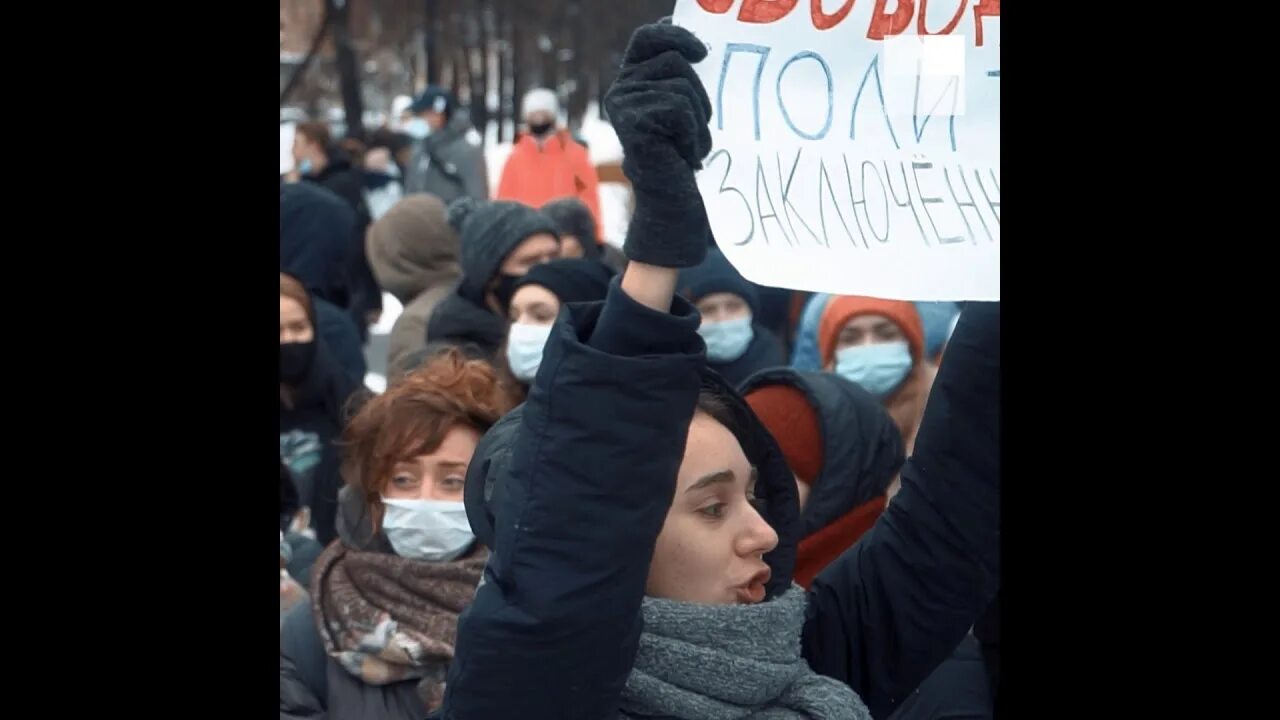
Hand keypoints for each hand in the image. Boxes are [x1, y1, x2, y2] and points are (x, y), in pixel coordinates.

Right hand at [605, 22, 713, 268]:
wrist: (672, 205)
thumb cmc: (683, 157)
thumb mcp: (684, 110)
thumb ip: (681, 78)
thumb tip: (698, 43)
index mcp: (632, 81)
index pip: (648, 38)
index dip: (674, 34)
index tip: (702, 52)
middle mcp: (621, 89)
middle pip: (676, 61)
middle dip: (699, 96)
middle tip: (693, 132)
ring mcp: (622, 105)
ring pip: (681, 88)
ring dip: (698, 122)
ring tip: (687, 148)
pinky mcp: (632, 122)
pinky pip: (680, 110)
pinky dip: (692, 135)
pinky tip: (682, 156)